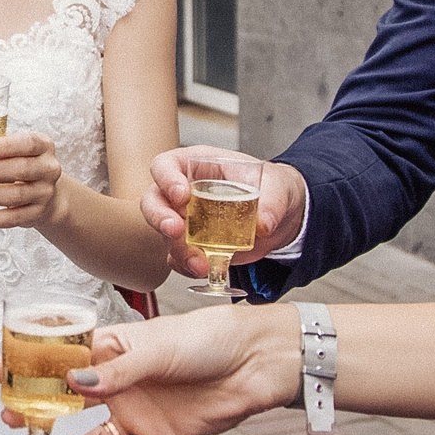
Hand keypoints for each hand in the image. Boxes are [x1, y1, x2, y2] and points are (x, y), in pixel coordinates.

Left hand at [0, 132, 61, 228]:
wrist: (45, 192)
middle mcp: (49, 168)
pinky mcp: (36, 214)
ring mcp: (44, 194)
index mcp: (43, 145)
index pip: (28, 143)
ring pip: (15, 196)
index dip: (5, 147)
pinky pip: (13, 219)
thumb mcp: (8, 148)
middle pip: (20, 170)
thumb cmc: (18, 163)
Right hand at [32, 303, 299, 434]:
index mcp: (112, 350)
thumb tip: (72, 384)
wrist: (258, 362)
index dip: (28, 365)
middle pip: (65, 403)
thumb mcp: (157, 345)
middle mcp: (119, 384)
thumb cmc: (209, 337)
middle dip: (35, 411)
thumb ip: (116, 370)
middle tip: (11, 417)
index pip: (59, 358)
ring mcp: (136, 414)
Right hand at [141, 154, 306, 282]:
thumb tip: (264, 223)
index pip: (165, 166)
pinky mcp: (194, 246)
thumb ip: (271, 202)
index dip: (167, 179)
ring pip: (165, 234)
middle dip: (159, 217)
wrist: (281, 217)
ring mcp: (186, 221)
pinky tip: (206, 269)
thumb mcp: (277, 187)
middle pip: (153, 201)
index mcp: (196, 166)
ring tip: (200, 263)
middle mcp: (184, 192)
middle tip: (174, 230)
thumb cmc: (270, 188)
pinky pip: (179, 258)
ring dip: (178, 250)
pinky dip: (188, 266)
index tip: (182, 195)